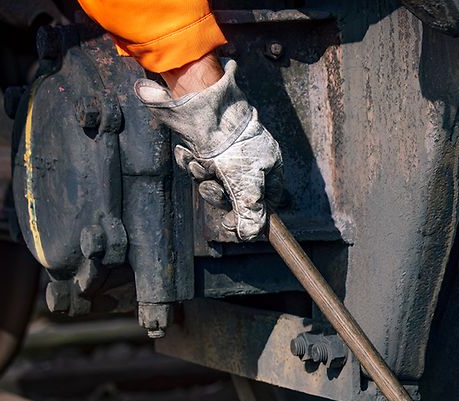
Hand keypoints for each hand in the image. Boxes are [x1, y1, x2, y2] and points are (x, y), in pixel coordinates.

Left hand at [135, 59, 282, 240]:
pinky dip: (193, 164)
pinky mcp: (208, 144)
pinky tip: (189, 156)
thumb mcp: (245, 184)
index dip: (250, 213)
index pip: (266, 200)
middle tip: (211, 187)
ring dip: (204, 177)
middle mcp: (251, 158)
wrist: (203, 106)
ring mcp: (229, 150)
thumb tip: (249, 236)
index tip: (234, 222)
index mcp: (269, 165)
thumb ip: (250, 212)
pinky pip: (201, 165)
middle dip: (219, 193)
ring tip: (200, 166)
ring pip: (216, 179)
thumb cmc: (232, 145)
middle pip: (236, 192)